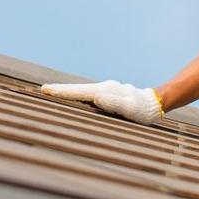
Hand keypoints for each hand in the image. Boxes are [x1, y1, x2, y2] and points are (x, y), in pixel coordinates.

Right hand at [39, 80, 163, 125]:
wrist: (154, 104)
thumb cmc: (143, 110)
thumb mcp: (130, 109)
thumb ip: (114, 103)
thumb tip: (96, 98)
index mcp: (106, 91)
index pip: (80, 91)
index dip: (63, 92)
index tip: (47, 90)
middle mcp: (104, 88)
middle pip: (78, 89)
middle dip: (61, 90)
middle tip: (44, 89)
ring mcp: (105, 90)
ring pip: (82, 91)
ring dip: (68, 92)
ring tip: (52, 93)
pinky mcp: (108, 95)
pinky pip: (88, 95)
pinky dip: (77, 95)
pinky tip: (72, 99)